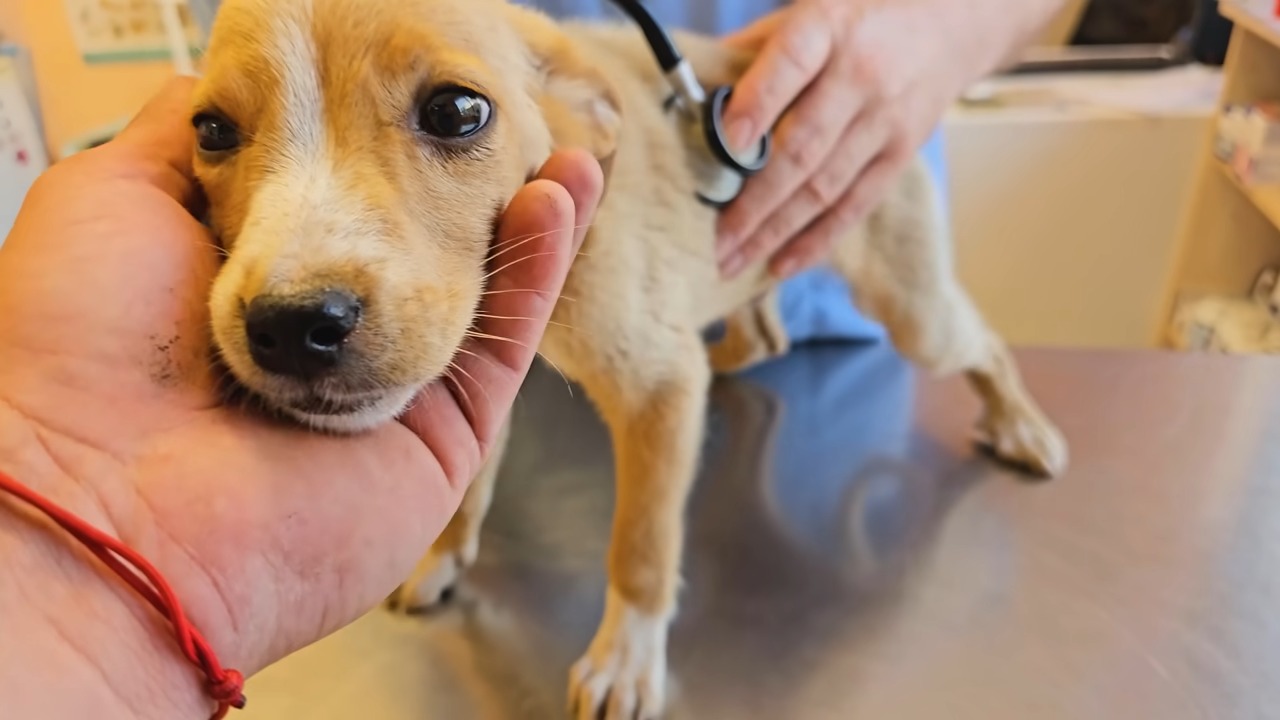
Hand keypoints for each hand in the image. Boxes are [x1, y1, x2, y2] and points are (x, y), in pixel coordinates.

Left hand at [0, 76, 601, 718]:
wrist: (110, 498)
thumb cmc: (85, 344)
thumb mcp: (111, 197)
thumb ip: (183, 143)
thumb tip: (230, 96)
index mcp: (248, 287)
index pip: (342, 202)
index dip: (385, 146)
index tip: (418, 96)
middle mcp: (321, 339)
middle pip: (418, 246)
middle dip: (465, 181)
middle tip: (501, 122)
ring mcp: (385, 390)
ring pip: (475, 290)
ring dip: (522, 218)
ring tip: (559, 146)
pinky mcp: (444, 438)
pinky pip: (504, 345)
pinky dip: (537, 270)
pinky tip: (558, 198)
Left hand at [714, 0, 965, 278]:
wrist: (952, 21)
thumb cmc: (859, 17)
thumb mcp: (807, 11)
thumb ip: (752, 51)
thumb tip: (687, 97)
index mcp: (828, 27)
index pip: (791, 64)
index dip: (758, 104)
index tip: (724, 143)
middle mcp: (861, 76)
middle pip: (802, 147)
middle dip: (752, 201)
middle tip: (711, 240)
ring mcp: (885, 120)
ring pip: (824, 186)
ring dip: (774, 231)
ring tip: (731, 261)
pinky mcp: (901, 153)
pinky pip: (855, 205)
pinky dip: (815, 240)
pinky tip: (779, 265)